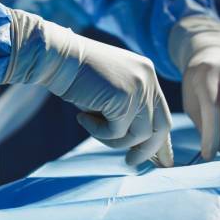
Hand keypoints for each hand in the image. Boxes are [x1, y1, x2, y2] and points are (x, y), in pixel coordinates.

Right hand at [4, 9, 172, 166]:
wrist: (56, 57)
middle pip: (161, 126)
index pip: (163, 114)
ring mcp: (139, 88)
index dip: (163, 141)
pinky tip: (82, 118)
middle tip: (131, 163)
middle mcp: (149, 80)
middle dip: (147, 150)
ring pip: (138, 134)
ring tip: (91, 126)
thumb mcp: (111, 94)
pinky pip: (116, 132)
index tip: (163, 161)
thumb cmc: (77, 78)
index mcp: (148, 76)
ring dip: (113, 140)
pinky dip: (97, 132)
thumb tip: (140, 146)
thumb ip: (129, 112)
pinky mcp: (124, 97)